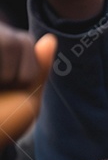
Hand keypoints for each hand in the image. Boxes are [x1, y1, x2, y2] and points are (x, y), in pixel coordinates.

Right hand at [0, 28, 55, 150]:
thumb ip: (39, 68)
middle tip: (1, 87)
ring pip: (7, 42)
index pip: (24, 42)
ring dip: (6, 70)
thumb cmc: (3, 121)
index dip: (27, 70)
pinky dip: (1, 69)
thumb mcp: (28, 97)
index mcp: (1, 59)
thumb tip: (51, 37)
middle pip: (14, 40)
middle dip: (16, 71)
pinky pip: (1, 41)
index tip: (13, 87)